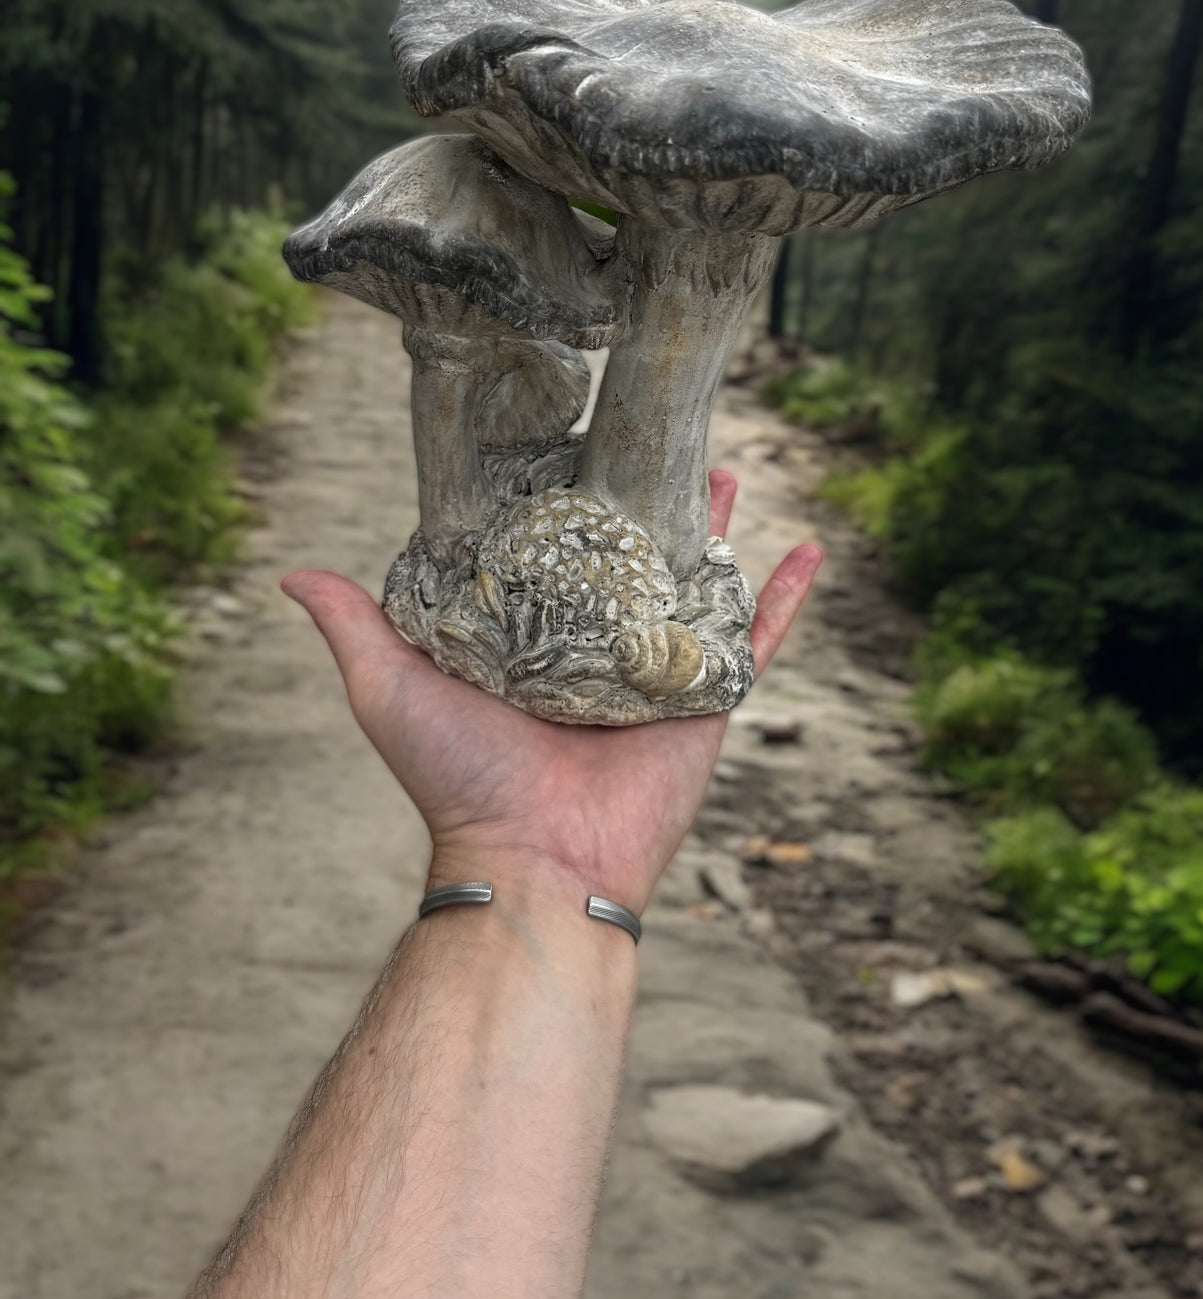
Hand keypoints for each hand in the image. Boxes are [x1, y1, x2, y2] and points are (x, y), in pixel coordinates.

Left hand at [282, 472, 820, 912]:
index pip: (552, 552)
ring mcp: (655, 668)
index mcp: (534, 638)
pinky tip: (811, 550)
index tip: (573, 445)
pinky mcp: (706, 696)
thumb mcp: (392, 685)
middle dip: (642, 501)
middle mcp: (596, 646)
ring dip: (713, 527)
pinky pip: (758, 637)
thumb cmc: (459, 776)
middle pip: (629, 556)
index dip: (563, 500)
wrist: (534, 857)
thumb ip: (355, 625)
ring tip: (723, 469)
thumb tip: (294, 574)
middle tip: (654, 441)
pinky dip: (787, 596)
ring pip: (696, 581)